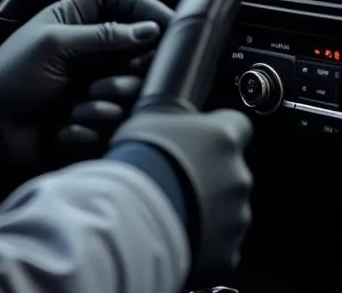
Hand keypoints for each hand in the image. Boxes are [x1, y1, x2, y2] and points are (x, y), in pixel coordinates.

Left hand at [0, 0, 172, 190]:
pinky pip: (114, 121)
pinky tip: (66, 126)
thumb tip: (148, 30)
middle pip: (136, 49)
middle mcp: (89, 49)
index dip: (140, 3)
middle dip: (129, 70)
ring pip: (129, 90)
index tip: (166, 24)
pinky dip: (91, 125)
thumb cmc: (12, 76)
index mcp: (74, 20)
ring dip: (106, 102)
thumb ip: (102, 35)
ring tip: (79, 105)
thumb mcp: (53, 45)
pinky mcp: (94, 117)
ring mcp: (93, 83)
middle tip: (118, 80)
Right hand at [109, 107, 252, 280]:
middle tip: (178, 175)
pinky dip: (205, 238)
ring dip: (208, 206)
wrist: (134, 212)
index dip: (220, 129)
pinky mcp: (228, 250)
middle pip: (231, 170)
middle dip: (211, 173)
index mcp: (222, 137)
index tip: (204, 135)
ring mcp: (237, 215)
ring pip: (228, 208)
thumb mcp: (149, 121)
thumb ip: (174, 123)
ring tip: (173, 205)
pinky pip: (222, 242)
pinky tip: (178, 231)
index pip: (238, 124)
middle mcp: (238, 175)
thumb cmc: (140, 160)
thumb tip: (172, 124)